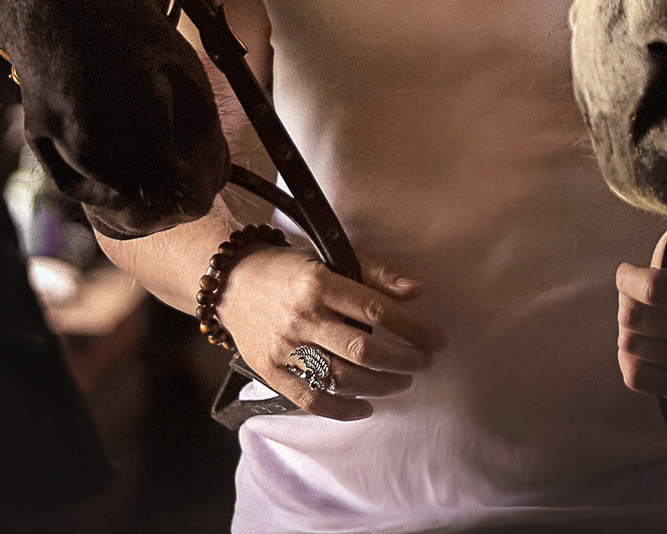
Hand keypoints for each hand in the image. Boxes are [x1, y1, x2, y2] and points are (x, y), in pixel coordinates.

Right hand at [216, 247, 443, 420]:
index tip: (436, 340)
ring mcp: (284, 347)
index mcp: (319, 283)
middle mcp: (301, 317)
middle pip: (363, 349)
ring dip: (380, 385)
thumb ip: (374, 273)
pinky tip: (365, 407)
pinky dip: (341, 409)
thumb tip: (417, 292)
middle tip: (423, 362)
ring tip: (401, 382)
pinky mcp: (270, 371)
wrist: (231, 282)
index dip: (413, 328)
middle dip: (403, 360)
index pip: (376, 310)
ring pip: (341, 377)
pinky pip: (310, 399)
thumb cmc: (288, 269)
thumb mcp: (329, 257)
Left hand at [616, 224, 666, 396]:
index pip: (652, 288)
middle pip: (632, 318)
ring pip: (629, 346)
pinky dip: (630, 359)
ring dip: (628, 330)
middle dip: (625, 301)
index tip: (627, 272)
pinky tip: (645, 343)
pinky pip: (634, 376)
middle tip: (636, 296)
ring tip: (645, 320)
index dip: (628, 278)